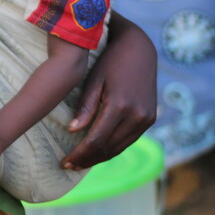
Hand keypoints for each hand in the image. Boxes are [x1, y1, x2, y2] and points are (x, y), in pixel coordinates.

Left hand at [63, 19, 156, 169]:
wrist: (139, 49)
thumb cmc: (109, 61)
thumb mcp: (93, 80)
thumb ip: (85, 107)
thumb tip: (72, 131)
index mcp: (120, 106)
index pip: (96, 140)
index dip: (79, 154)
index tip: (64, 162)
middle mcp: (137, 116)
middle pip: (109, 148)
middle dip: (88, 159)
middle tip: (69, 166)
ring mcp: (147, 119)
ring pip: (120, 147)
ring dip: (100, 157)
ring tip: (81, 162)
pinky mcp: (150, 119)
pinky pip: (129, 140)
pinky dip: (113, 148)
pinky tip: (98, 151)